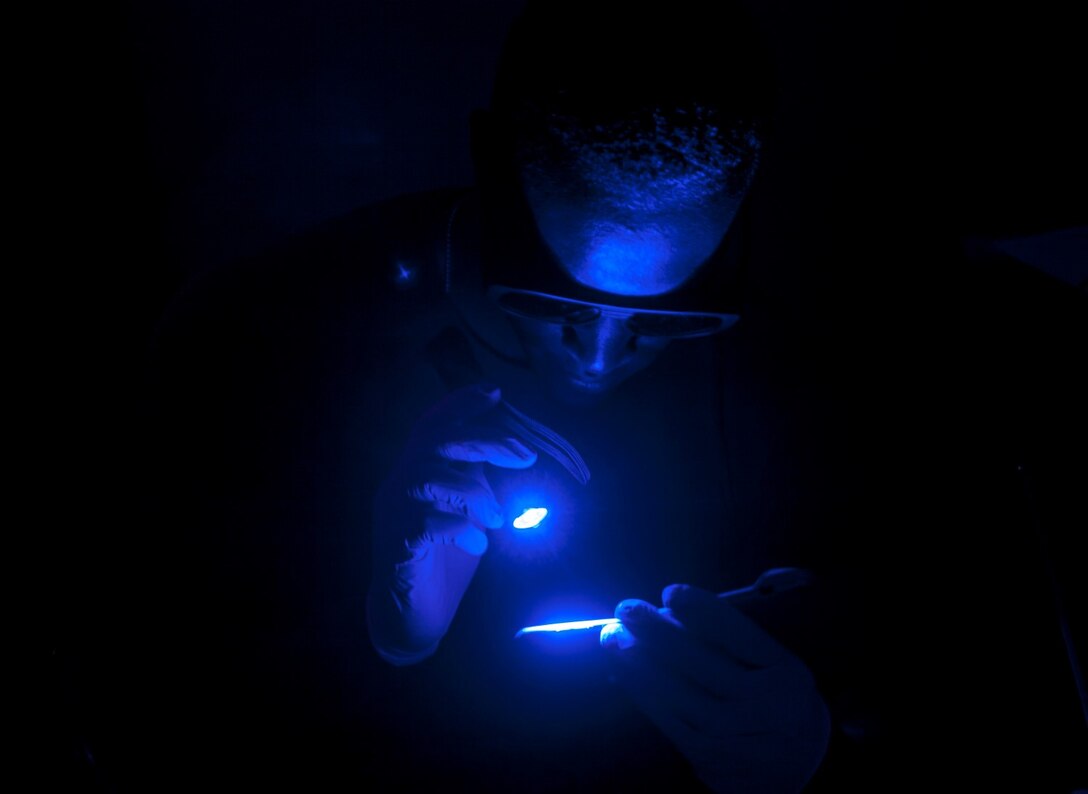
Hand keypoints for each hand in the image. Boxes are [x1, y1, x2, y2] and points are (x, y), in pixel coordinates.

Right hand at [366, 384, 536, 664]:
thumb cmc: (445, 562)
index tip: (494, 393)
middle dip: (485, 441)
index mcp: (416, 473)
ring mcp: (392, 514)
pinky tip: (479, 547)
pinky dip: (460, 529)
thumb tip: (518, 454)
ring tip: (497, 520)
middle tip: (525, 457)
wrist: (413, 617)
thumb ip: (480, 483)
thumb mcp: (471, 514)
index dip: (459, 405)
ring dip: (476, 494)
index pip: (431, 426)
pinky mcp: (395, 545)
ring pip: (429, 479)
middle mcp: (398, 486)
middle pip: (435, 443)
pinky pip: (425, 523)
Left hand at [602, 584, 829, 793]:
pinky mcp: (706, 755)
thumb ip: (731, 638)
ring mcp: (732, 734)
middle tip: (626, 609)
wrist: (798, 765)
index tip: (670, 592)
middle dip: (657, 631)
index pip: (737, 634)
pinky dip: (640, 692)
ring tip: (612, 637)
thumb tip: (670, 609)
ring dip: (637, 661)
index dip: (700, 610)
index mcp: (783, 671)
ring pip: (677, 692)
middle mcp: (761, 704)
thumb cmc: (776, 697)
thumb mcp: (773, 663)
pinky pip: (666, 718)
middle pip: (700, 661)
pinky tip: (621, 671)